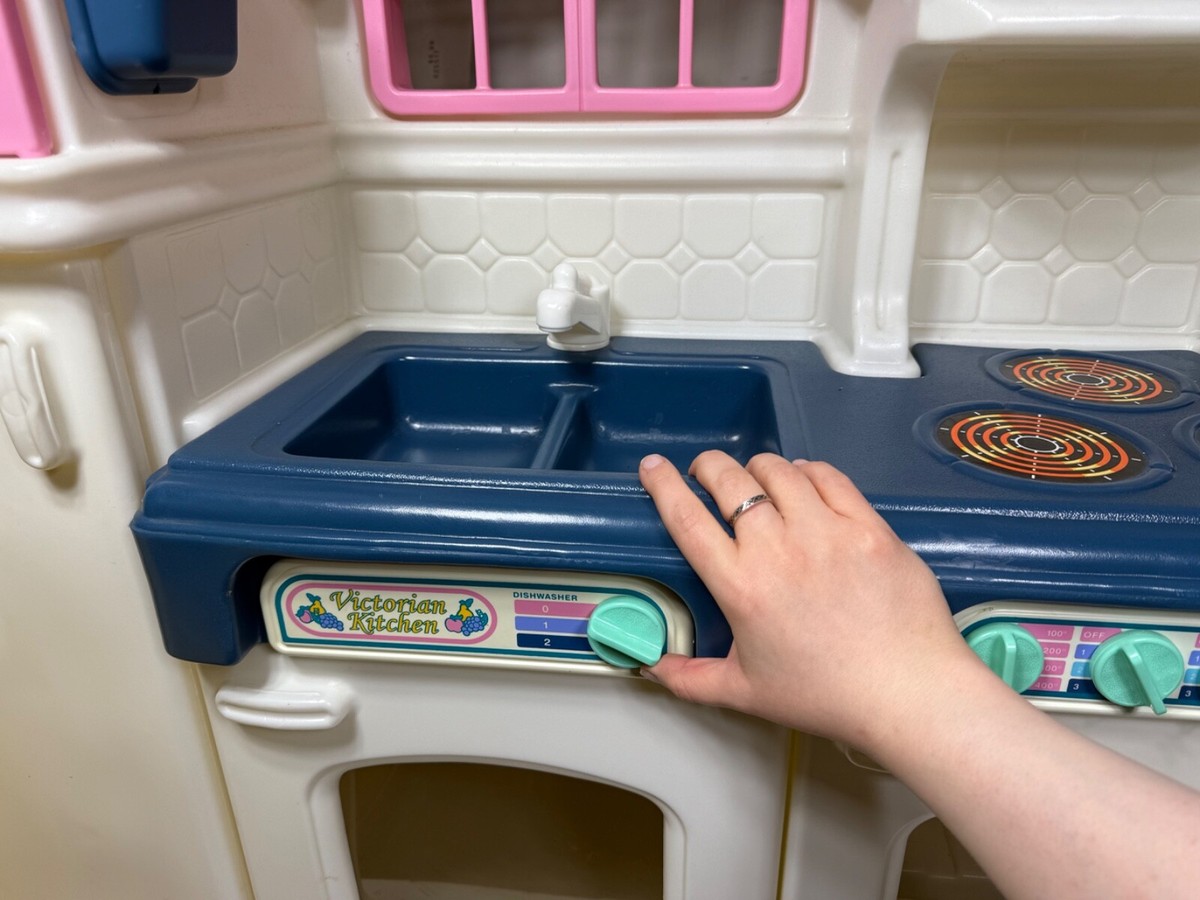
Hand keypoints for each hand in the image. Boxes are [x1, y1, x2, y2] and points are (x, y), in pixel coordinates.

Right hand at [638, 450, 981, 753]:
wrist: (908, 693)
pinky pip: (829, 477)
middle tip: (707, 472)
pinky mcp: (867, 526)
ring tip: (758, 480)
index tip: (653, 466)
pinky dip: (808, 472)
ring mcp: (825, 532)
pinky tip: (805, 482)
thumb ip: (690, 678)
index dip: (663, 484)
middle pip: (728, 479)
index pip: (687, 518)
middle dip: (709, 465)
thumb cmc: (828, 695)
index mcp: (740, 587)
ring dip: (758, 468)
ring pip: (778, 470)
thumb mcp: (746, 692)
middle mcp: (778, 549)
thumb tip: (654, 669)